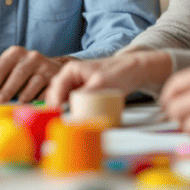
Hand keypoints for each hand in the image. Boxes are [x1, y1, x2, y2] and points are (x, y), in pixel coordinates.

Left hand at [0, 46, 64, 102]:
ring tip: (16, 104)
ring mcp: (45, 67)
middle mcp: (31, 57)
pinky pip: (47, 90)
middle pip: (16, 73)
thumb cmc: (24, 72)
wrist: (54, 69)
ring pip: (33, 81)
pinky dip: (39, 99)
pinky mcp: (56, 78)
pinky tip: (32, 105)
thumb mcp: (7, 70)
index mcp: (15, 53)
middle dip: (6, 88)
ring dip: (23, 94)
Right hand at [45, 50, 172, 107]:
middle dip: (56, 106)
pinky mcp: (83, 91)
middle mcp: (71, 76)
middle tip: (62, 119)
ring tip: (68, 120)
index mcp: (72, 70)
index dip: (55, 102)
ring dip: (63, 108)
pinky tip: (75, 117)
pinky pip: (72, 101)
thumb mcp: (102, 84)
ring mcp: (76, 84)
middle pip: (56, 93)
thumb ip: (86, 94)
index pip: (57, 87)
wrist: (134, 70)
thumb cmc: (119, 72)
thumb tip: (72, 108)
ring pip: (62, 98)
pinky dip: (71, 109)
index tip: (57, 115)